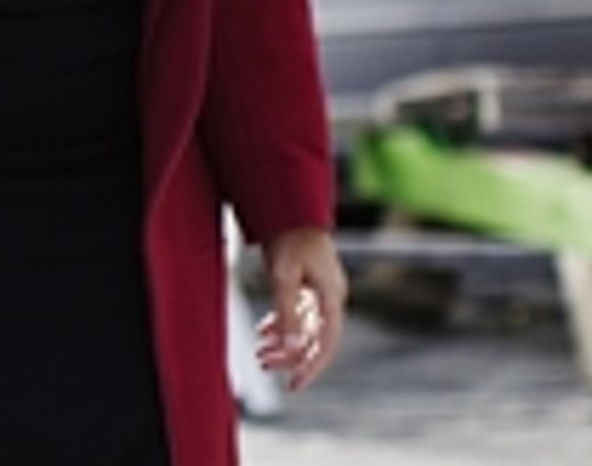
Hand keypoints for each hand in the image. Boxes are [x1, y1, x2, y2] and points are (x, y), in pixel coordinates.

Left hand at [255, 226, 346, 390]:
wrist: (290, 205)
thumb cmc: (289, 236)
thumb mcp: (283, 275)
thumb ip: (286, 311)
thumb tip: (290, 347)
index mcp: (332, 297)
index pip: (325, 344)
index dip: (310, 367)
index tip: (294, 386)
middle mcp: (330, 297)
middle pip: (313, 338)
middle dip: (289, 355)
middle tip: (263, 363)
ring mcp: (320, 290)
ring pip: (304, 326)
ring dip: (283, 341)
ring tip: (260, 351)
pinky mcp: (309, 283)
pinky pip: (298, 312)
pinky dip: (282, 323)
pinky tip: (264, 331)